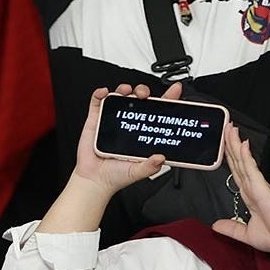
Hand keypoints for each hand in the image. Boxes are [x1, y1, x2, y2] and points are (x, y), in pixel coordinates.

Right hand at [71, 83, 182, 201]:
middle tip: (144, 95)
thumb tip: (161, 157)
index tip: (175, 90)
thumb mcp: (138, 172)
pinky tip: (104, 93)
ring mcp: (112, 119)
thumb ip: (150, 166)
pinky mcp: (96, 120)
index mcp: (142, 133)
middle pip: (139, 100)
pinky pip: (97, 102)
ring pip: (121, 97)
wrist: (94, 180)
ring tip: (126, 91)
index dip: (167, 100)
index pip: (157, 112)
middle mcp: (129, 123)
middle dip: (144, 91)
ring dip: (124, 89)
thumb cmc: (116, 176)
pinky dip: (100, 94)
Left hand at [212, 124, 269, 251]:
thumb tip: (216, 225)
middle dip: (231, 144)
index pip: (237, 172)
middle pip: (238, 162)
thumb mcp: (247, 234)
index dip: (230, 157)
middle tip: (226, 127)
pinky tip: (241, 144)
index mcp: (251, 196)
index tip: (226, 144)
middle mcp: (253, 188)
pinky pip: (251, 169)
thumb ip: (232, 228)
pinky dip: (245, 156)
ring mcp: (258, 186)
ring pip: (243, 161)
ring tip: (230, 128)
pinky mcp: (262, 188)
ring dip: (235, 144)